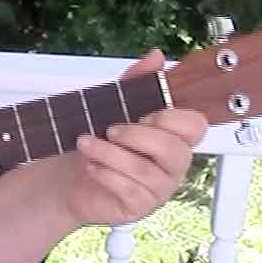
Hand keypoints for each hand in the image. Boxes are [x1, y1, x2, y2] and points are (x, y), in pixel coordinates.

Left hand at [57, 49, 208, 226]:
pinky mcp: (139, 206)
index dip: (171, 118)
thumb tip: (155, 56)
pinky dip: (106, 174)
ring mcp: (158, 188)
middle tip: (110, 129)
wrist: (66, 177)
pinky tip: (91, 166)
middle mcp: (171, 163)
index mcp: (172, 136)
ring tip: (86, 143)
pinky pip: (130, 190)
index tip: (144, 113)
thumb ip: (135, 82)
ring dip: (111, 154)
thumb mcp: (111, 105)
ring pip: (146, 170)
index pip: (195, 126)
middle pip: (176, 150)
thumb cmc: (97, 141)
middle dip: (139, 136)